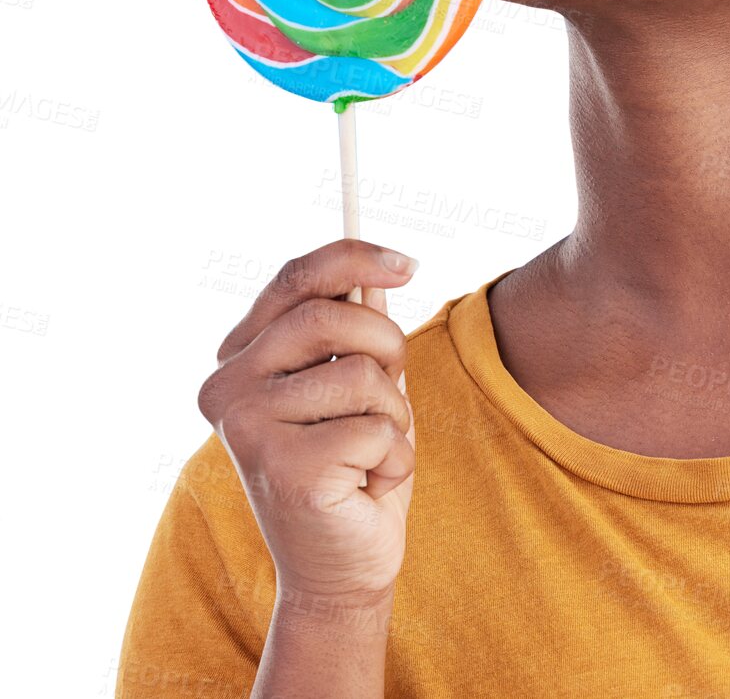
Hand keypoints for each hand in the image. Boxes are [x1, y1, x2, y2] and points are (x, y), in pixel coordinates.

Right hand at [197, 240, 417, 607]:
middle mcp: (226, 389)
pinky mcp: (284, 469)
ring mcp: (247, 429)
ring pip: (363, 375)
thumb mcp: (360, 387)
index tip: (409, 263)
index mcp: (239, 359)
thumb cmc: (353, 468)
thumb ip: (357, 332)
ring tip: (370, 451)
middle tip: (393, 387)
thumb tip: (379, 271)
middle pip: (330, 316)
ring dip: (394, 415)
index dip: (354, 257)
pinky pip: (377, 429)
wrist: (343, 566)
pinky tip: (366, 486)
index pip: (294, 280)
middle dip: (387, 345)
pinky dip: (394, 457)